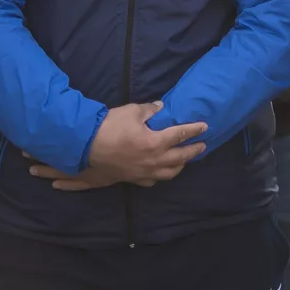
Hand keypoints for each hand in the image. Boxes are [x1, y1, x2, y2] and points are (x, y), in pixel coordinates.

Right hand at [28, 102, 206, 190]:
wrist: (84, 148)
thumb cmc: (109, 127)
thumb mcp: (131, 112)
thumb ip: (149, 110)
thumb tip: (160, 108)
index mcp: (155, 142)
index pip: (181, 135)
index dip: (194, 130)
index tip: (205, 127)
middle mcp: (153, 160)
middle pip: (180, 158)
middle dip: (193, 151)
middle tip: (203, 146)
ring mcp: (143, 172)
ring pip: (168, 173)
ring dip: (180, 166)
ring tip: (185, 161)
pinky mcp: (132, 179)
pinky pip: (151, 181)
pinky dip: (160, 177)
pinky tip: (161, 173)